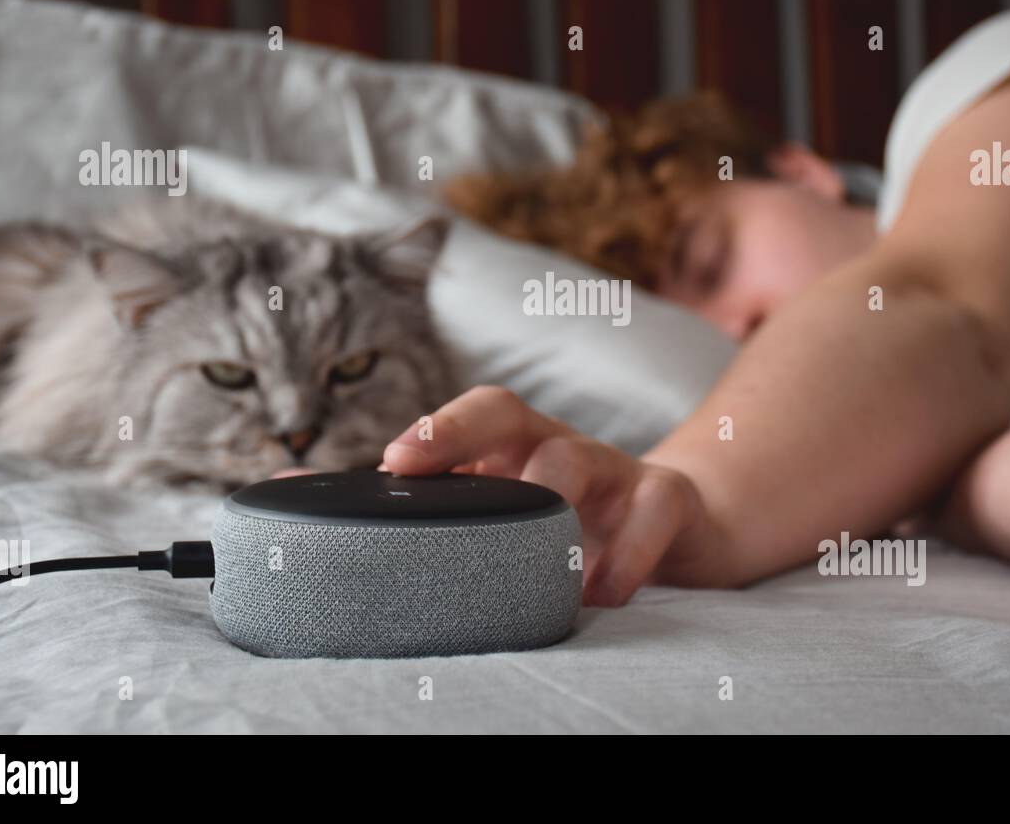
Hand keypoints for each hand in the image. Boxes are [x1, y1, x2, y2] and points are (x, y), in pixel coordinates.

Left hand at [380, 386, 727, 604]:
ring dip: (545, 500)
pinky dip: (628, 552)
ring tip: (524, 554)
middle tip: (428, 483)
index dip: (436, 428)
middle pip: (510, 416)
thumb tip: (326, 501)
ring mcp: (616, 470)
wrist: (683, 526)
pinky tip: (600, 595)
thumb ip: (438, 513)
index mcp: (515, 447)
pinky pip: (653, 510)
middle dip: (463, 436)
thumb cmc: (576, 524)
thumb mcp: (514, 515)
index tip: (393, 462)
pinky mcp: (668, 501)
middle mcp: (559, 445)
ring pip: (576, 458)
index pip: (474, 413)